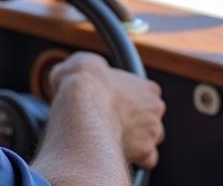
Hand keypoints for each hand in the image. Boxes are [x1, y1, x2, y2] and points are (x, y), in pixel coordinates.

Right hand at [49, 52, 165, 169]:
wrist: (83, 105)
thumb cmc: (84, 81)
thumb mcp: (81, 63)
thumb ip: (85, 69)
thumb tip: (69, 73)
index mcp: (145, 86)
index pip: (147, 95)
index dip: (129, 101)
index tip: (113, 104)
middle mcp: (154, 108)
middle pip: (150, 119)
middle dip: (134, 122)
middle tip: (110, 123)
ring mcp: (152, 131)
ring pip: (149, 140)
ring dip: (135, 141)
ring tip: (110, 139)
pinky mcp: (145, 151)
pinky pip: (146, 160)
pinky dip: (135, 158)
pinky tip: (115, 153)